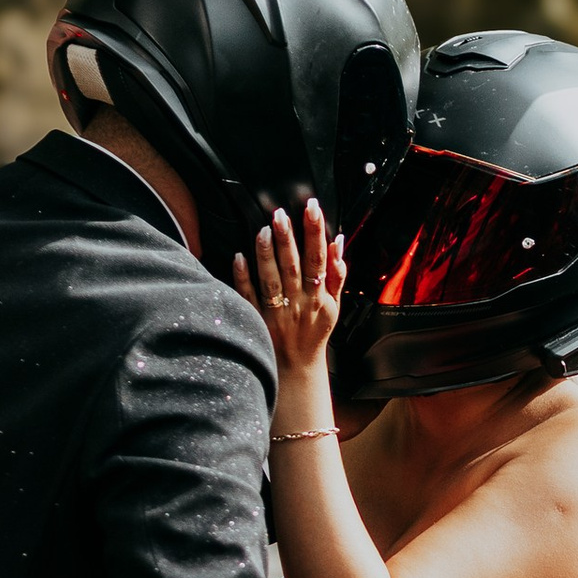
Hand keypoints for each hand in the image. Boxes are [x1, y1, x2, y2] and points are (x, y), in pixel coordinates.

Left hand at [236, 197, 345, 397]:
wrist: (298, 369)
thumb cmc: (315, 333)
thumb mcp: (334, 306)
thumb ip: (337, 275)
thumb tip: (338, 242)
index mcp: (319, 298)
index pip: (319, 260)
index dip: (316, 233)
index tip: (313, 208)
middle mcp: (300, 305)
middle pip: (295, 267)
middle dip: (289, 238)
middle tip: (281, 213)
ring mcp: (277, 313)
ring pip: (272, 280)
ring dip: (268, 255)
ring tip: (264, 229)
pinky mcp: (258, 321)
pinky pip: (249, 297)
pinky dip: (244, 278)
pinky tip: (239, 256)